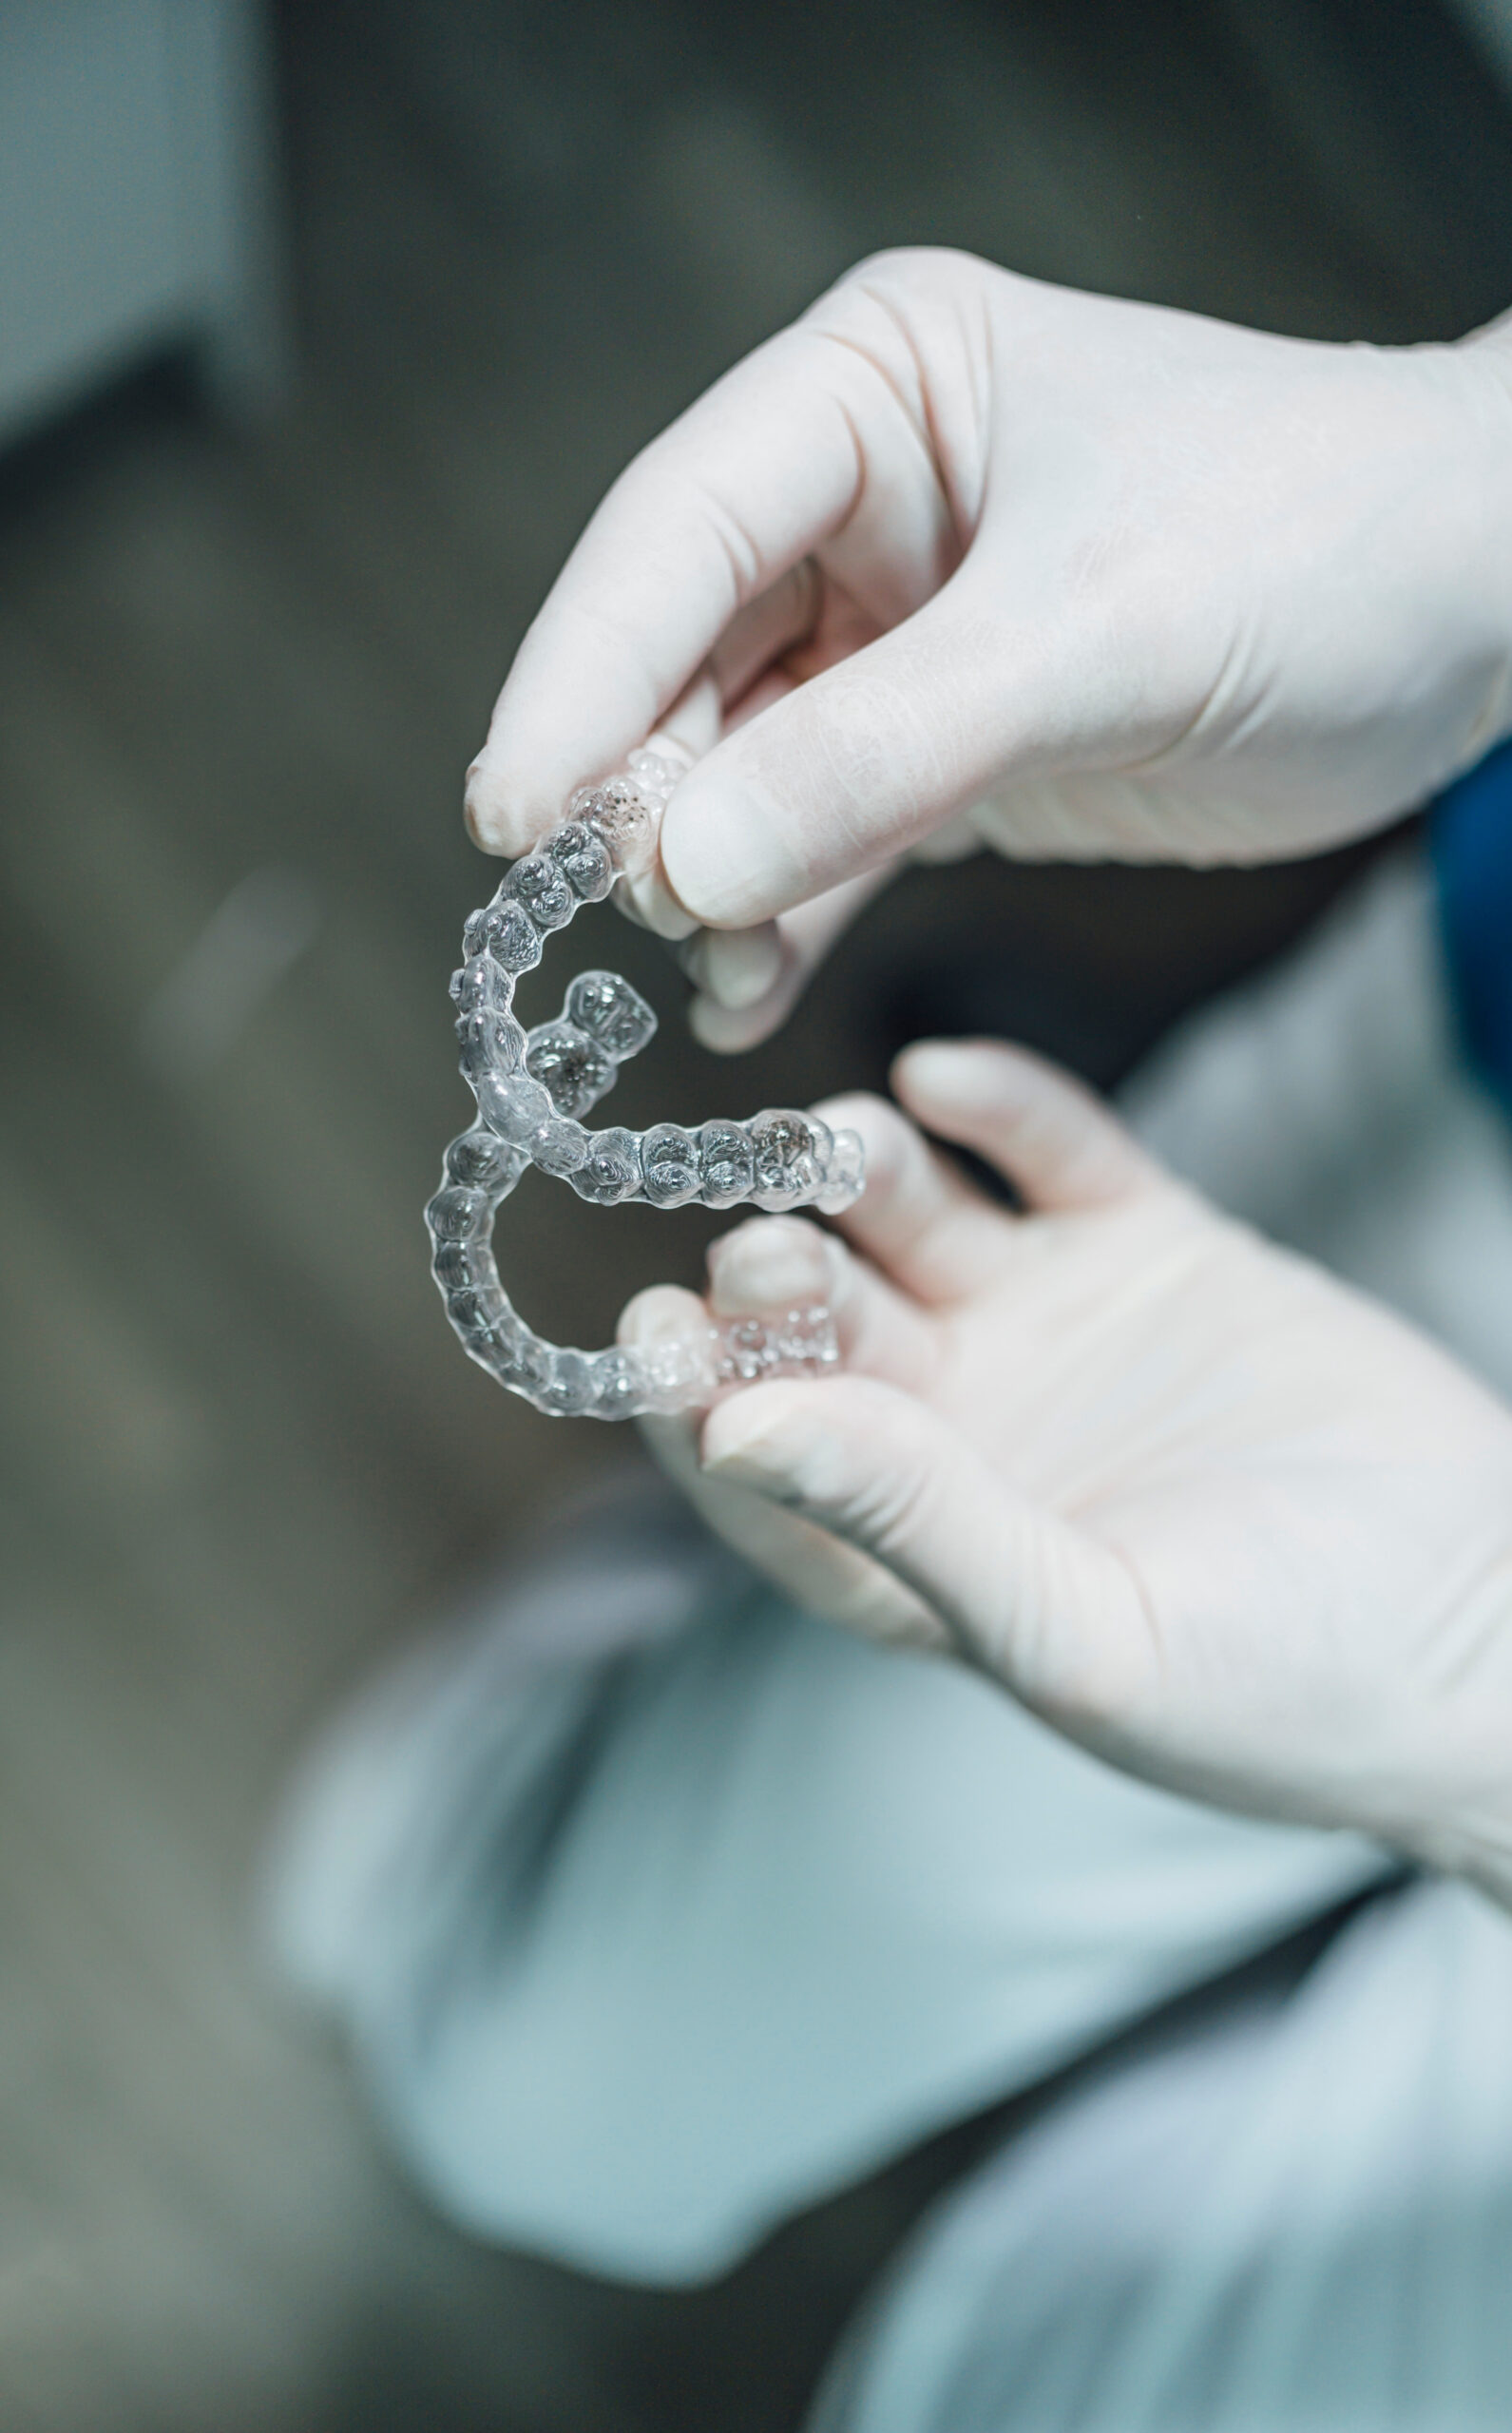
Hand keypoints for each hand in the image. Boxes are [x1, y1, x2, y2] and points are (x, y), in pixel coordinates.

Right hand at [466, 249, 1511, 1044]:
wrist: (1472, 616)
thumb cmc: (1313, 545)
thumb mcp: (1095, 638)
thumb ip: (885, 751)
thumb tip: (683, 865)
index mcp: (873, 393)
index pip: (671, 533)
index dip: (578, 676)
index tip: (511, 821)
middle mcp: (857, 505)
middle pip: (679, 660)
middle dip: (642, 797)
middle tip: (624, 916)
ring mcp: (887, 635)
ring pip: (734, 768)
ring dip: (706, 881)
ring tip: (709, 970)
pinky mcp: (934, 749)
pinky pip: (819, 842)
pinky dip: (781, 921)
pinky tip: (752, 996)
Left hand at [621, 1041, 1511, 1907]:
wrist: (1492, 1631)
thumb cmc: (1283, 1690)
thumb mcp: (1080, 1626)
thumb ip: (912, 1521)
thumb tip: (738, 1428)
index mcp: (911, 1546)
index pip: (757, 1459)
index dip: (693, 1398)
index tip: (654, 1331)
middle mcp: (955, 1426)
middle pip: (819, 1321)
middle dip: (777, 1277)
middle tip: (763, 1237)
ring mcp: (1047, 1327)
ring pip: (912, 1222)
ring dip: (865, 1176)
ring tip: (849, 1143)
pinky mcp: (1149, 1250)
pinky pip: (1049, 1155)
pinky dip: (1000, 1110)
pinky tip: (947, 1078)